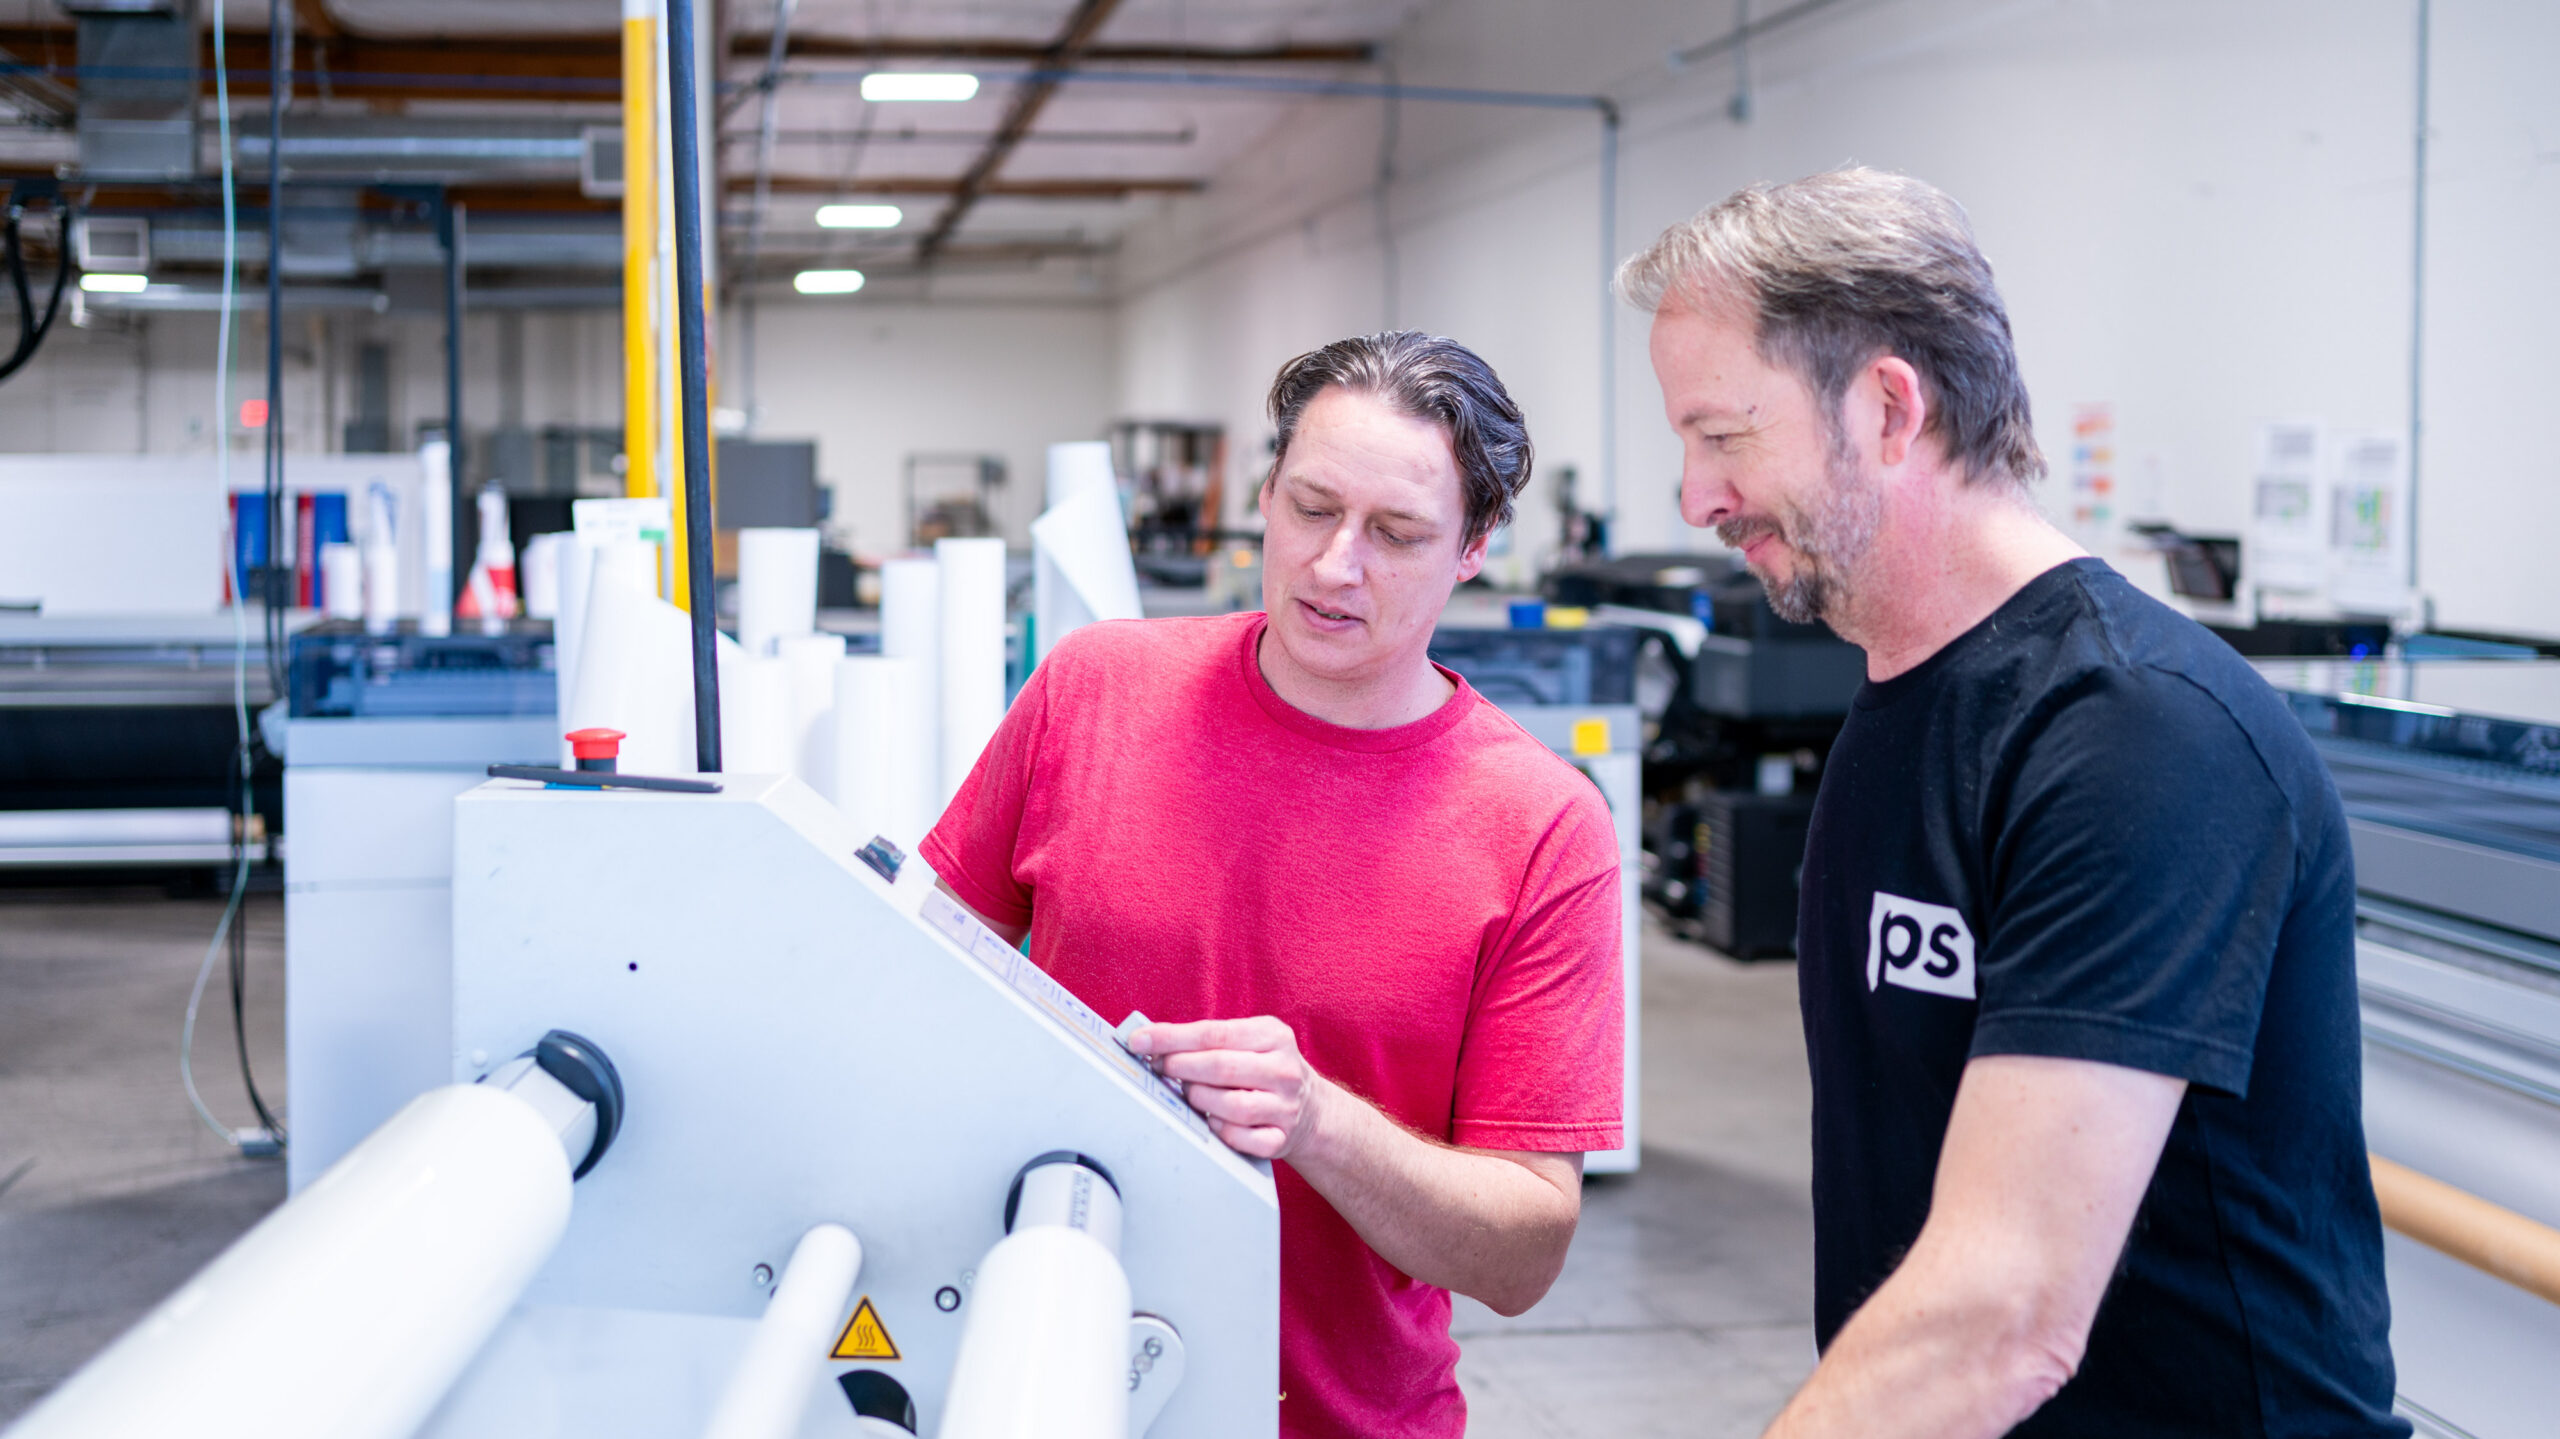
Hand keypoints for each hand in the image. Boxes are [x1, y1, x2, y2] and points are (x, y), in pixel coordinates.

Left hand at [1127, 1017, 1326, 1160]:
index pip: (1213, 1033)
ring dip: (1199, 1099)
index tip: (1138, 1041)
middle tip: (1160, 1068)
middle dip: (1180, 1067)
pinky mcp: (1281, 1138)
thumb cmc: (1263, 1068)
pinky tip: (1213, 1120)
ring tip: (1190, 1094)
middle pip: (1220, 1067)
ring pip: (1231, 1106)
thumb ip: (1207, 1039)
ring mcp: (1285, 1106)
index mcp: (1273, 1035)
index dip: (1170, 1038)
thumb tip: (1151, 1041)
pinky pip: (1240, 1138)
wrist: (1311, 1109)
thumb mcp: (1248, 1041)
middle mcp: (1284, 1070)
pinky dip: (1220, 1130)